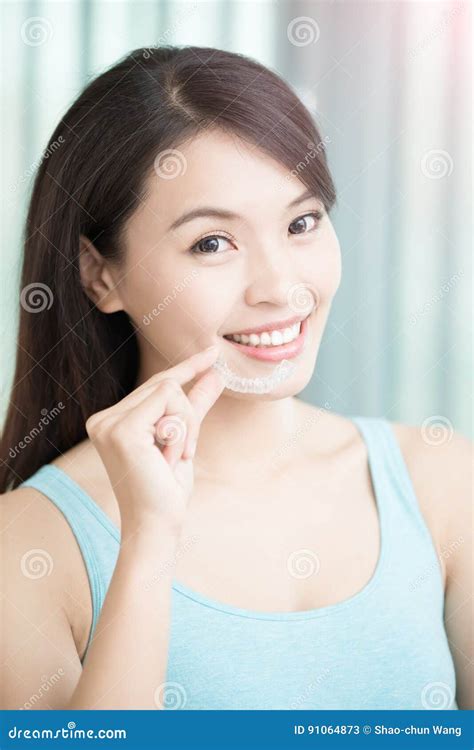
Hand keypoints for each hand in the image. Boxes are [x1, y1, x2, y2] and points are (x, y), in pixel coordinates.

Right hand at [85, 346, 224, 533]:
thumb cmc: (166, 489)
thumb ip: (195, 406)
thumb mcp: (184, 440)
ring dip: (187, 425)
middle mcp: (103, 419)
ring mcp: (108, 423)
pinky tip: (169, 457)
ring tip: (174, 458)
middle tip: (185, 452)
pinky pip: (169, 401)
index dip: (187, 367)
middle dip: (188, 416)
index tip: (212, 353)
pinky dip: (182, 430)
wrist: (157, 525)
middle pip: (165, 384)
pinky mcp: (122, 429)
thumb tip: (215, 374)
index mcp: (111, 421)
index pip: (155, 385)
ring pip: (170, 389)